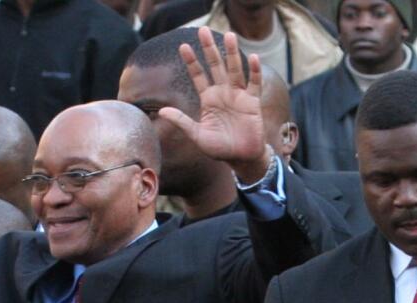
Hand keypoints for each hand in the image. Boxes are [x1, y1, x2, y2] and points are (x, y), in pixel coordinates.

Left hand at [157, 27, 273, 182]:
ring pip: (235, 69)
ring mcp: (238, 96)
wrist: (241, 158)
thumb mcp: (196, 135)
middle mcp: (222, 93)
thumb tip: (161, 111)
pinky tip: (253, 57)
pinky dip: (254, 71)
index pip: (198, 76)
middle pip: (215, 66)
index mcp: (208, 99)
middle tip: (203, 30)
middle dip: (209, 49)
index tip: (183, 46)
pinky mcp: (252, 102)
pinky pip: (254, 84)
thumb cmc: (219, 148)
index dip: (191, 62)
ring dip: (232, 53)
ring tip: (230, 35)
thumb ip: (181, 121)